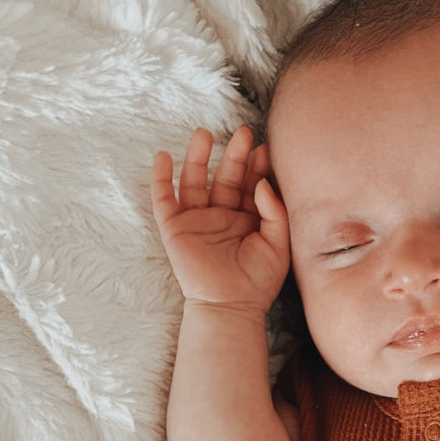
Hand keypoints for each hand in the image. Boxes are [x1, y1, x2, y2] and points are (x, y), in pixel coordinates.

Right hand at [150, 125, 290, 312]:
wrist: (231, 307)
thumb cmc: (259, 282)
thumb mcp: (279, 244)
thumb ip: (275, 212)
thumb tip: (261, 182)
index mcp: (248, 219)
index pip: (250, 185)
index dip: (257, 167)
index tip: (266, 150)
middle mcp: (222, 216)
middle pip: (225, 177)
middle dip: (234, 155)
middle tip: (244, 133)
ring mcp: (198, 221)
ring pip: (195, 181)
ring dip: (197, 156)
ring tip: (204, 133)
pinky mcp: (175, 229)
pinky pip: (164, 200)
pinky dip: (160, 179)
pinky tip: (162, 157)